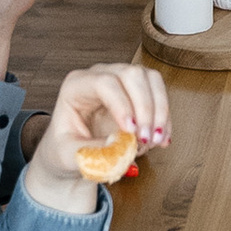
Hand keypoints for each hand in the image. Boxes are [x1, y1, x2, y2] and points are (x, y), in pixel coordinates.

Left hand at [24, 62, 168, 210]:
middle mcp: (100, 76)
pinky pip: (159, 94)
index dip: (122, 105)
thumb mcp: (68, 155)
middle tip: (145, 139)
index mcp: (76, 86)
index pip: (104, 83)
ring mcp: (121, 80)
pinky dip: (164, 118)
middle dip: (145, 108)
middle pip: (132, 74)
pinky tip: (161, 139)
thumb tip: (119, 146)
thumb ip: (90, 151)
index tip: (130, 131)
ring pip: (151, 80)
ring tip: (155, 140)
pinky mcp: (138, 90)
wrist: (73, 151)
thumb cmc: (66, 148)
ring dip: (159, 111)